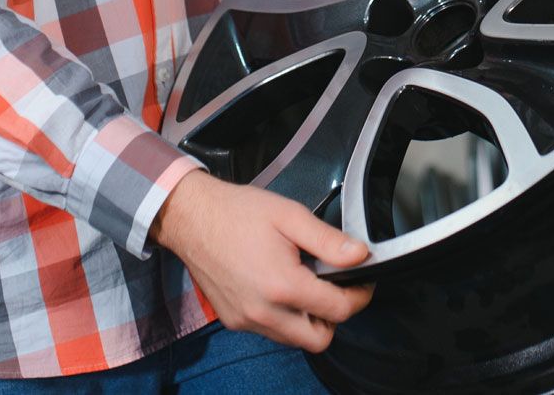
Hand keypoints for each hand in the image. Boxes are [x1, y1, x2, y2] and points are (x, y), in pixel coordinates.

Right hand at [151, 169, 374, 352]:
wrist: (191, 218)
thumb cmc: (236, 213)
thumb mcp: (290, 216)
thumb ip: (328, 240)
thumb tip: (359, 255)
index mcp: (282, 285)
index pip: (339, 309)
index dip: (360, 294)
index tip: (362, 280)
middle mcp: (263, 311)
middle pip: (320, 339)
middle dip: (336, 316)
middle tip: (337, 287)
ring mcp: (247, 320)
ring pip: (295, 339)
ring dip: (310, 319)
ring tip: (307, 283)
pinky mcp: (234, 321)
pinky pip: (272, 332)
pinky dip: (285, 318)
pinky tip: (283, 288)